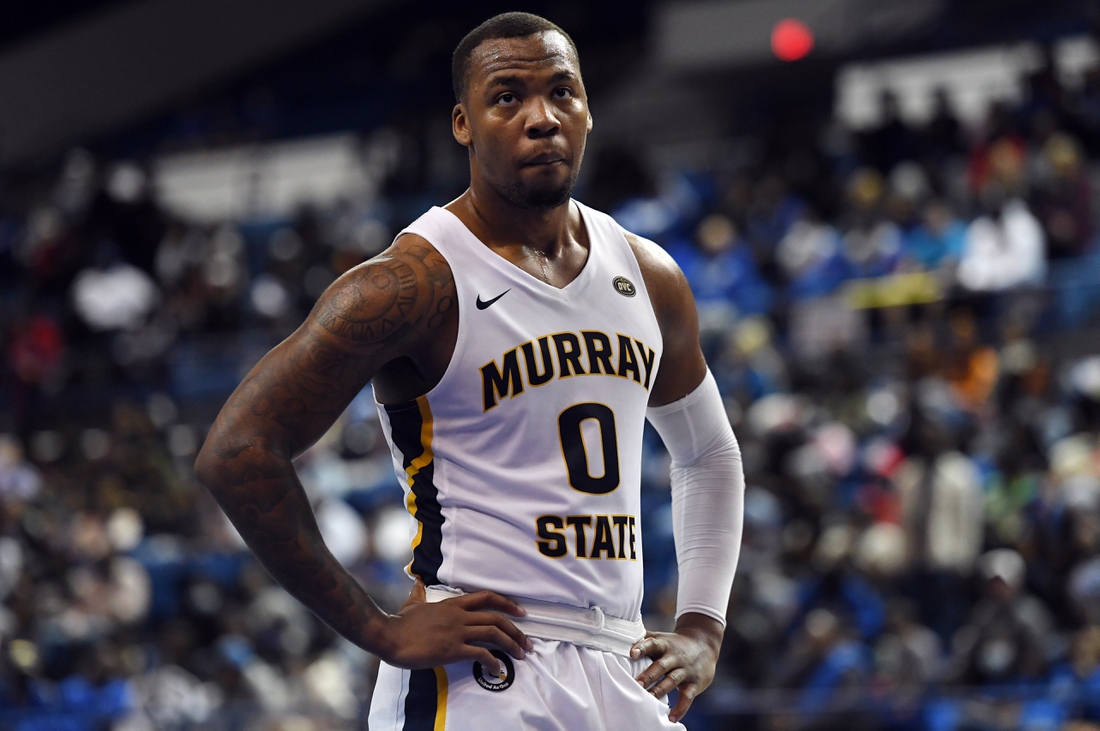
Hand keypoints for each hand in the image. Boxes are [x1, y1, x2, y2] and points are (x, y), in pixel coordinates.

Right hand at [378, 580, 531, 676]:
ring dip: (511, 644)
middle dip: (516, 630)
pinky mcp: (453, 649)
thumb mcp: (413, 603)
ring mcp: (457, 632)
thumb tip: (419, 582)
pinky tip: (497, 670)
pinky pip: (480, 654)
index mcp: (452, 604)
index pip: (486, 597)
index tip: (520, 612)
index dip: (507, 603)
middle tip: (527, 641)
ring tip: (520, 655)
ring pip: (493, 634)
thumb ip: (420, 592)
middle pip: (496, 618)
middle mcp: (459, 616)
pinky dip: (493, 662)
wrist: (390, 636)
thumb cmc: (400, 622)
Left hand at [631, 613, 722, 723]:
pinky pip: (687, 697)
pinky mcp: (694, 683)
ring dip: (660, 690)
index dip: (642, 648)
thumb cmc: (674, 643)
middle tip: (636, 684)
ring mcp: (685, 670)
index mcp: (664, 644)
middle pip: (661, 665)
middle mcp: (674, 656)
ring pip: (672, 680)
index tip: (632, 653)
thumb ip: (643, 638)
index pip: (652, 644)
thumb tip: (620, 636)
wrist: (704, 643)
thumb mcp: (661, 637)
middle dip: (648, 675)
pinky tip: (672, 718)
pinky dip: (681, 708)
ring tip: (649, 699)